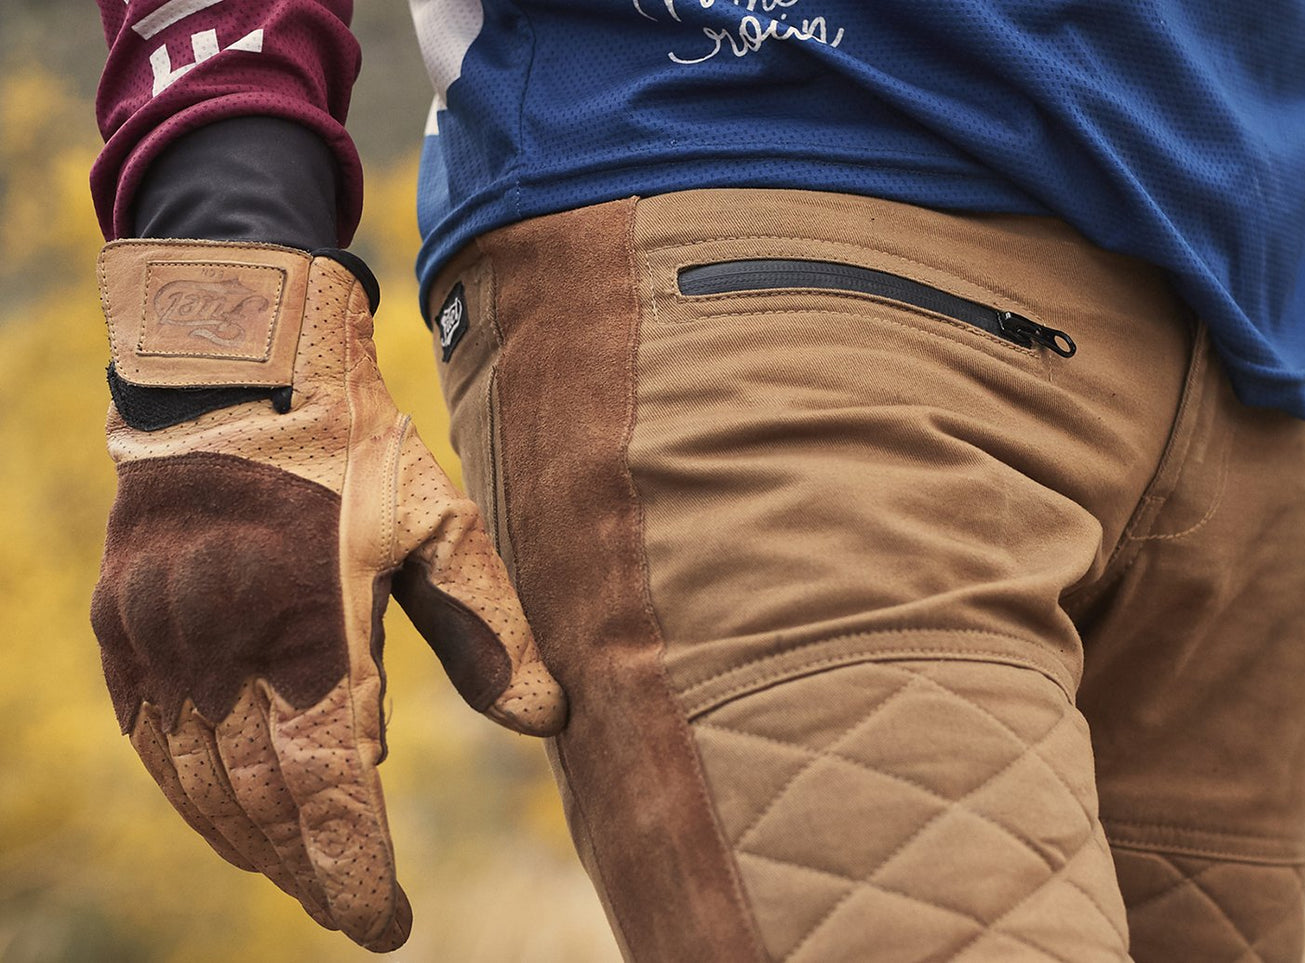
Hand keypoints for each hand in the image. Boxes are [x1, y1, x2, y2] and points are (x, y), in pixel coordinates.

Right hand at [90, 240, 564, 950]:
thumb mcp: (440, 524)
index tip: (386, 926)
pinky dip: (192, 791)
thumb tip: (546, 722)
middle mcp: (223, 643)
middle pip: (263, 800)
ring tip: (303, 878)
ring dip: (252, 843)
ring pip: (199, 782)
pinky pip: (152, 737)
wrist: (238, 367)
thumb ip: (489, 629)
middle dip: (311, 870)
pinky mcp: (123, 624)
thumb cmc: (356, 449)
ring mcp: (161, 636)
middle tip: (353, 912)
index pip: (330, 785)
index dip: (355, 869)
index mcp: (312, 624)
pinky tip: (228, 817)